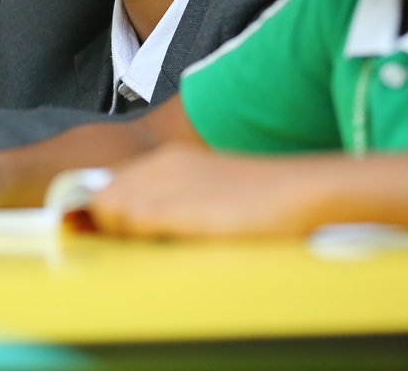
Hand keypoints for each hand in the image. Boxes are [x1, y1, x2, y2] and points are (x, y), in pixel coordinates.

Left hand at [89, 144, 320, 237]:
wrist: (302, 193)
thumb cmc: (270, 203)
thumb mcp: (214, 196)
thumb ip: (180, 205)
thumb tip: (153, 229)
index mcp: (170, 160)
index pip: (114, 184)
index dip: (108, 213)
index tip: (111, 232)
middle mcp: (161, 165)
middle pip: (105, 194)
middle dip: (110, 224)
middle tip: (137, 245)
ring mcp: (166, 182)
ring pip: (109, 206)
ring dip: (121, 233)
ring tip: (155, 247)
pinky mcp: (176, 203)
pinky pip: (131, 220)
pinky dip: (137, 238)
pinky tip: (166, 246)